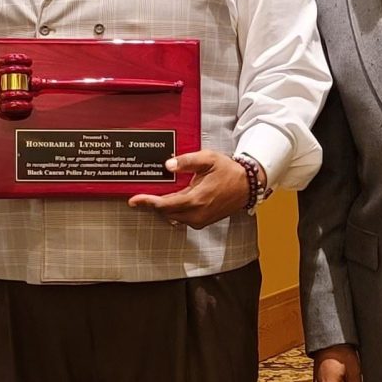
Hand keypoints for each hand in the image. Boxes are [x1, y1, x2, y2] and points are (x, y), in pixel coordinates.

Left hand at [127, 151, 255, 228]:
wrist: (247, 186)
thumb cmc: (228, 171)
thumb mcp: (208, 159)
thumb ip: (187, 161)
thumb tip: (168, 164)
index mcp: (196, 200)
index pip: (164, 204)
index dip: (147, 202)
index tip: (134, 200)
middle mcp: (197, 214)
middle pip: (166, 212)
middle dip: (153, 204)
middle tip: (141, 195)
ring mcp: (200, 220)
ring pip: (173, 216)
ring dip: (163, 208)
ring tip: (155, 196)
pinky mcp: (203, 222)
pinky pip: (182, 218)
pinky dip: (174, 210)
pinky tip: (172, 200)